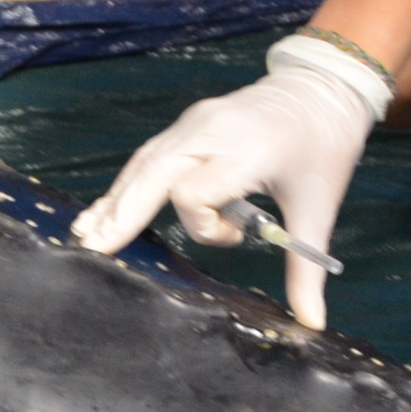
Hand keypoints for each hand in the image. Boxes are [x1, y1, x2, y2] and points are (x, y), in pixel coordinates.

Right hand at [69, 35, 389, 328]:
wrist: (323, 88)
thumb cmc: (324, 148)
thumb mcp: (319, 208)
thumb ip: (306, 268)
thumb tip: (312, 324)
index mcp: (245, 149)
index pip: (194, 191)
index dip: (204, 224)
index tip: (238, 234)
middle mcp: (210, 130)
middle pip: (153, 173)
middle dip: (124, 213)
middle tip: (95, 248)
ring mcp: (193, 123)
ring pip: (144, 164)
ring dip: (119, 201)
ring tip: (86, 234)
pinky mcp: (186, 124)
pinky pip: (149, 157)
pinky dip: (127, 186)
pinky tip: (103, 210)